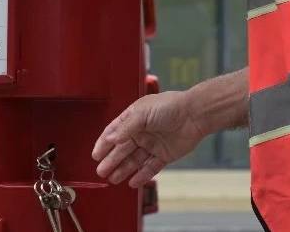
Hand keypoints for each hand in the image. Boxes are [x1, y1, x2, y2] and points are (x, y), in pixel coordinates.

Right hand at [92, 91, 209, 187]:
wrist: (194, 115)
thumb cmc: (168, 107)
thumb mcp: (142, 113)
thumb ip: (125, 128)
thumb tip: (110, 138)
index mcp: (133, 118)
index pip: (114, 132)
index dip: (104, 144)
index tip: (95, 155)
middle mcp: (141, 133)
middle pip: (122, 149)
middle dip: (111, 161)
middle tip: (101, 172)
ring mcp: (152, 145)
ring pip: (134, 160)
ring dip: (123, 169)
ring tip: (113, 179)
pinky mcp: (164, 155)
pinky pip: (151, 167)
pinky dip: (142, 175)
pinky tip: (132, 182)